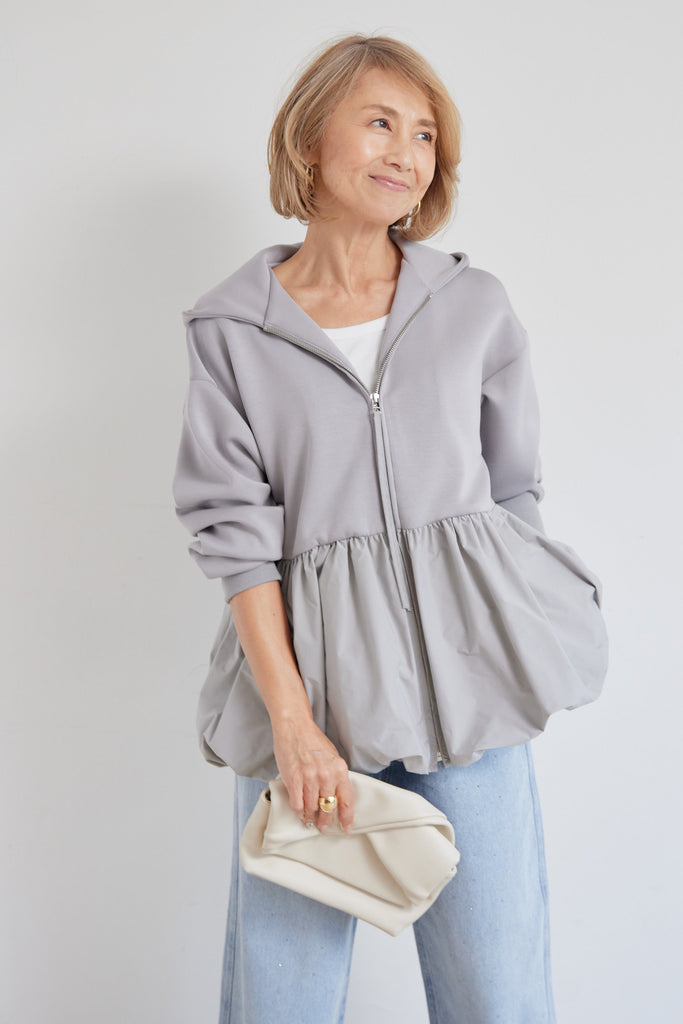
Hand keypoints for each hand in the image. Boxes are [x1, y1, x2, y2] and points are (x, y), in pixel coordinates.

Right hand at [271, 713, 353, 834]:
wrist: (295, 727)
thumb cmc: (313, 741)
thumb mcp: (332, 757)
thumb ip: (335, 776)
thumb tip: (335, 796)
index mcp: (340, 770)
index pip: (346, 801)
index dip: (346, 818)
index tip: (346, 829)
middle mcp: (327, 775)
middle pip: (328, 808)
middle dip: (326, 822)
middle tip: (323, 828)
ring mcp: (310, 778)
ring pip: (312, 808)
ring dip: (311, 818)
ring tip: (310, 822)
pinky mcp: (294, 779)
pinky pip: (297, 804)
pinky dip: (299, 812)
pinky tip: (300, 814)